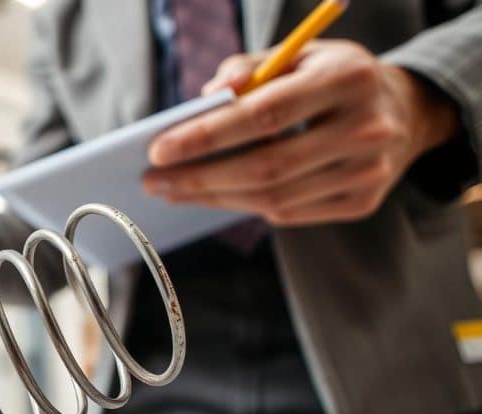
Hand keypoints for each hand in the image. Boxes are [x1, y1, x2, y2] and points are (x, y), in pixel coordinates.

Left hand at [144, 40, 459, 226]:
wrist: (406, 112)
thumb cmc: (331, 78)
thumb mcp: (298, 55)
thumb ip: (249, 68)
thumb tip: (205, 99)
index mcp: (348, 79)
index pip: (266, 114)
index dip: (207, 135)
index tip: (158, 149)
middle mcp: (366, 127)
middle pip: (267, 165)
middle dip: (199, 177)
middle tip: (153, 180)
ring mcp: (369, 171)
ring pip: (275, 198)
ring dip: (213, 197)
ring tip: (172, 190)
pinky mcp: (363, 202)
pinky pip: (290, 214)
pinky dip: (245, 206)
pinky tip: (213, 196)